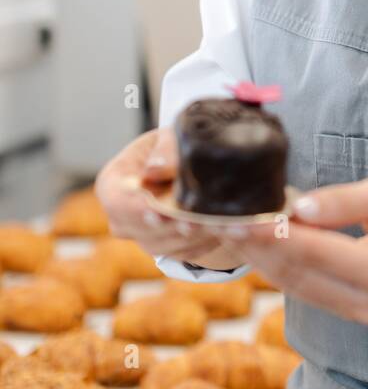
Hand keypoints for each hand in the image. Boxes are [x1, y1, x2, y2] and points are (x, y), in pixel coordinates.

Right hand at [94, 128, 237, 266]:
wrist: (188, 161)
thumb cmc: (174, 145)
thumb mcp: (171, 137)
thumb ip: (165, 150)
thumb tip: (154, 170)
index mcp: (113, 184)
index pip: (119, 203)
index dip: (139, 210)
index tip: (163, 213)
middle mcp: (121, 217)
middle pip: (145, 230)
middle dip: (177, 227)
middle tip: (204, 223)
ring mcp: (142, 236)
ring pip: (168, 245)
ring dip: (199, 236)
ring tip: (228, 226)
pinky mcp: (166, 247)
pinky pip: (186, 251)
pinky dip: (210, 241)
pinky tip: (234, 231)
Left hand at [208, 176, 367, 323]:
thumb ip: (345, 201)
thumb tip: (296, 206)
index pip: (318, 252)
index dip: (276, 236)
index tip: (241, 218)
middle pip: (299, 275)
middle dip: (258, 248)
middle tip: (221, 221)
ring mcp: (361, 314)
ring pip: (296, 287)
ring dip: (262, 259)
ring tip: (230, 229)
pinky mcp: (351, 313)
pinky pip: (305, 290)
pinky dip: (280, 266)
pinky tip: (258, 244)